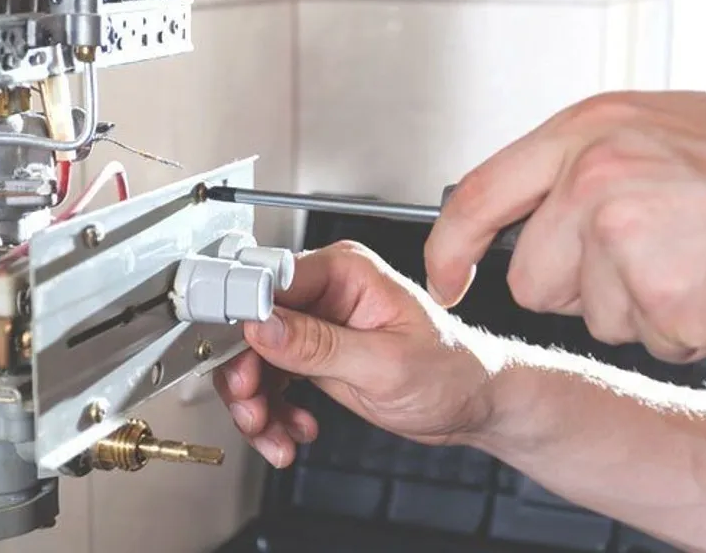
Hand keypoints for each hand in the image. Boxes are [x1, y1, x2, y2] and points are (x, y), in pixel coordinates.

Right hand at [214, 242, 497, 467]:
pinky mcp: (314, 357)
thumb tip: (263, 324)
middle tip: (254, 410)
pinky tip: (292, 432)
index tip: (233, 357)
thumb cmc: (451, 370)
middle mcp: (326, 292)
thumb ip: (319, 345)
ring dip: (257, 404)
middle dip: (248, 376)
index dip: (244, 318)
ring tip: (275, 434)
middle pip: (253, 326)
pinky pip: (270, 382)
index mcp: (345, 271)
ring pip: (255, 361)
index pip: (271, 282)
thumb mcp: (384, 363)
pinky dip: (272, 414)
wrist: (473, 403)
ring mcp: (317, 325)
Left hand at [425, 91, 705, 361]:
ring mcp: (623, 233)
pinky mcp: (660, 293)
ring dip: (646, 311)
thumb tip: (533, 206)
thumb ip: (591, 159)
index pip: (480, 194)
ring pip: (593, 320)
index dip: (453, 248)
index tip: (448, 280)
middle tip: (665, 257)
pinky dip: (691, 333)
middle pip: (535, 281)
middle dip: (585, 290)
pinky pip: (652, 343)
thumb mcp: (667, 128)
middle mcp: (593, 173)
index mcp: (590, 126)